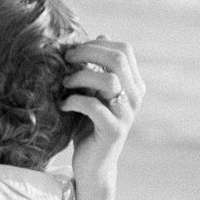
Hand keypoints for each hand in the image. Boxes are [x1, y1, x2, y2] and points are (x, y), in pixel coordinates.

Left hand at [62, 36, 143, 188]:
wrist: (93, 164)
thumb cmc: (89, 125)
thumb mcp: (93, 91)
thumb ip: (98, 67)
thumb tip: (101, 35)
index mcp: (134, 84)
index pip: (124, 50)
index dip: (96, 45)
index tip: (73, 52)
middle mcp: (135, 97)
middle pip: (118, 59)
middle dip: (87, 54)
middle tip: (66, 60)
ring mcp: (127, 114)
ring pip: (108, 80)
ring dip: (80, 77)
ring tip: (64, 84)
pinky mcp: (113, 131)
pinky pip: (93, 106)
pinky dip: (74, 100)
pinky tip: (64, 105)